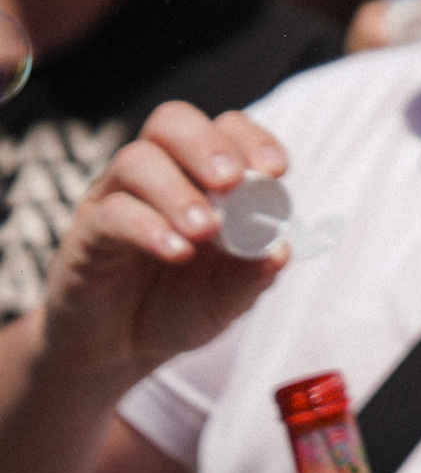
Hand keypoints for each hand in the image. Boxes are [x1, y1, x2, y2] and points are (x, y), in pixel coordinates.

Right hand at [38, 102, 287, 388]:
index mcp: (200, 174)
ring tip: (205, 230)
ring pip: (137, 160)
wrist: (118, 351)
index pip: (226, 128)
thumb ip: (254, 274)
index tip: (277, 172)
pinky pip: (111, 213)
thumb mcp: (228, 296)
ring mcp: (115, 198)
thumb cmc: (180, 307)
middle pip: (173, 121)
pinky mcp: (85, 233)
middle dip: (207, 145)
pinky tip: (177, 252)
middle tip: (233, 183)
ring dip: (178, 191)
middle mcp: (156, 173)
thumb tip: (282, 251)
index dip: (253, 140)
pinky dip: (149, 228)